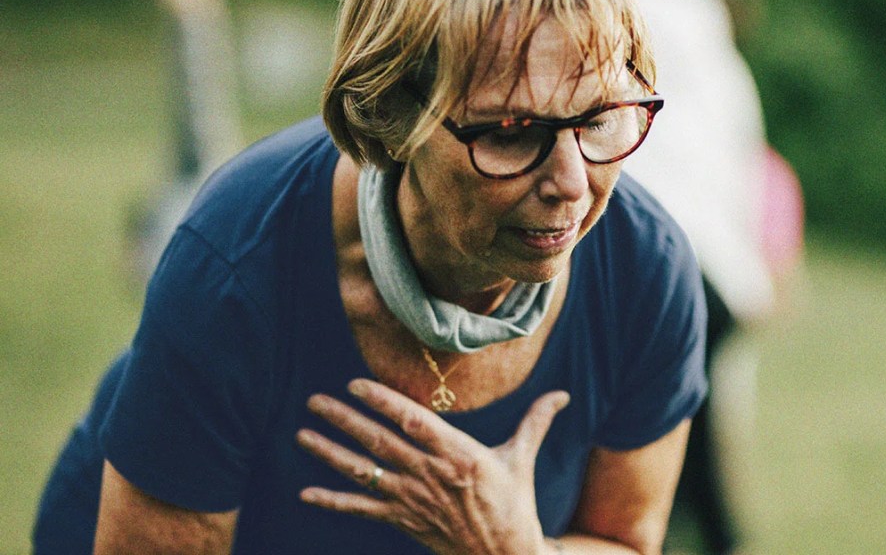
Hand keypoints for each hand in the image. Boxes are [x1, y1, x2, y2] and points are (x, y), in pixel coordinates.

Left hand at [297, 378, 569, 554]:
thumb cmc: (514, 504)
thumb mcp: (522, 459)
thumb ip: (536, 421)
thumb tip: (563, 394)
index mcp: (459, 454)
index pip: (414, 421)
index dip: (383, 402)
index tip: (356, 384)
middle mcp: (430, 475)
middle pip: (380, 442)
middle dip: (344, 420)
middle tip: (314, 400)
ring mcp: (413, 499)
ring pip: (365, 472)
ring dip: (330, 453)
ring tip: (302, 434)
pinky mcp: (403, 520)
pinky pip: (362, 510)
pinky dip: (333, 501)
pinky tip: (305, 493)